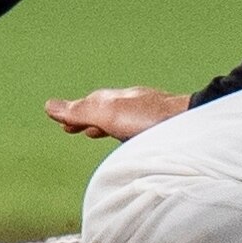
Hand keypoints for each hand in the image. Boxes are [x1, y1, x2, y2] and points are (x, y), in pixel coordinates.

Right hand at [45, 86, 188, 142]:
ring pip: (120, 120)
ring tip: (95, 133)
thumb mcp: (107, 114)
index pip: (90, 104)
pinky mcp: (162, 131)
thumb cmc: (152, 118)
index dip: (74, 114)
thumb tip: (49, 105)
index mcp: (117, 100)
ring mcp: (149, 117)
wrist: (193, 125)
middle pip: (104, 111)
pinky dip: (122, 133)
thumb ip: (80, 112)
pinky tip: (129, 142)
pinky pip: (135, 130)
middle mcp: (133, 106)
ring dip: (104, 126)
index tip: (63, 123)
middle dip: (86, 119)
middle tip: (72, 128)